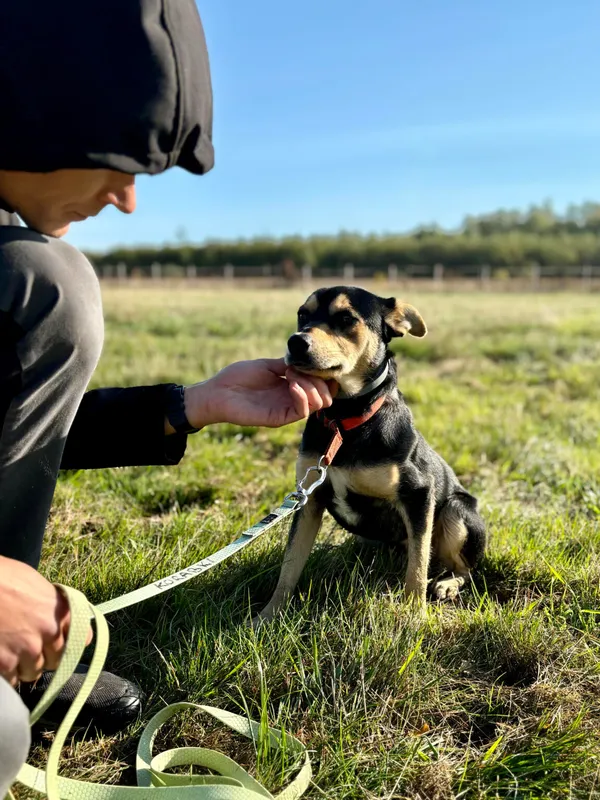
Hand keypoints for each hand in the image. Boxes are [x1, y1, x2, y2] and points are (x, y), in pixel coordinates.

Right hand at [0, 556, 92, 685]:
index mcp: (62, 611)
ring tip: (13, 652)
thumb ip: (51, 607)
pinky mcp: (5, 662)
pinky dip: (8, 673)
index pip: (81, 639)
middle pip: (57, 660)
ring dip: (25, 666)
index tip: (61, 643)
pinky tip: (2, 658)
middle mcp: (50, 632)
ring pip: (34, 672)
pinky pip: (13, 679)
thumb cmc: (5, 578)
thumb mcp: (37, 585)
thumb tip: (56, 619)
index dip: (70, 642)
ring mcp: (28, 649)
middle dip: (45, 656)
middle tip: (31, 648)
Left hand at [183, 357, 335, 428]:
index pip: (320, 385)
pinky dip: (302, 396)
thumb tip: (306, 361)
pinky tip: (291, 384)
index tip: (315, 363)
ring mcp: (286, 409)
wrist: (217, 392)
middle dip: (319, 381)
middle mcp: (292, 399)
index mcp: (290, 386)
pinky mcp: (279, 418)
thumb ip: (287, 365)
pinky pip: (301, 412)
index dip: (323, 376)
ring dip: (311, 387)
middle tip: (300, 371)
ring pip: (317, 404)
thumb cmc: (237, 377)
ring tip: (293, 377)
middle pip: (324, 396)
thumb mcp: (266, 365)